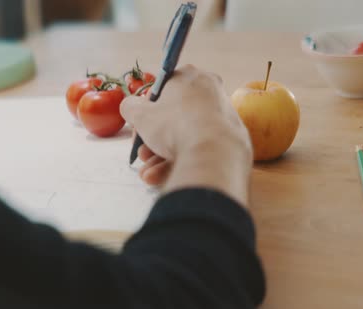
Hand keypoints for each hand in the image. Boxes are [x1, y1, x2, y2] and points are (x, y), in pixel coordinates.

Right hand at [121, 65, 252, 204]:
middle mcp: (211, 92)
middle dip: (153, 140)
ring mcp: (224, 117)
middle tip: (143, 154)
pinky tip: (162, 177)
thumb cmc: (174, 126)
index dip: (147, 111)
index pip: (163, 90)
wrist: (212, 154)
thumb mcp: (140, 114)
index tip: (139, 127)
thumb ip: (130, 107)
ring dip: (161, 157)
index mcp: (191, 77)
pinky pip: (201, 148)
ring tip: (149, 174)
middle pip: (174, 117)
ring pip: (186, 136)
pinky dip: (182, 161)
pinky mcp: (232, 140)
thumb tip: (130, 107)